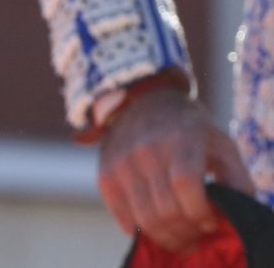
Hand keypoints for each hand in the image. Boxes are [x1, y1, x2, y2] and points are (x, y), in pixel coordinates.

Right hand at [98, 85, 252, 253]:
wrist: (143, 101)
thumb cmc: (191, 129)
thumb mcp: (221, 144)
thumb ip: (236, 179)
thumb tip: (232, 213)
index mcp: (180, 140)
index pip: (185, 186)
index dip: (200, 213)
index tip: (211, 221)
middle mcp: (146, 150)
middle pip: (165, 209)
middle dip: (187, 233)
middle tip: (197, 238)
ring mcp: (122, 162)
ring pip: (144, 218)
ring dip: (166, 238)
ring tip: (180, 240)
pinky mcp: (105, 172)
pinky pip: (120, 213)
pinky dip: (137, 230)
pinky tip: (154, 230)